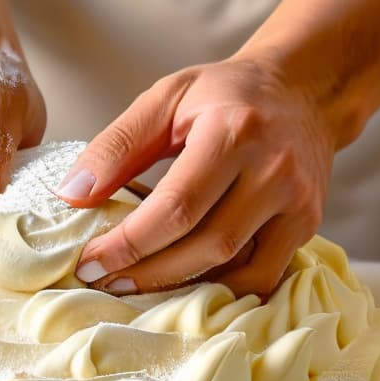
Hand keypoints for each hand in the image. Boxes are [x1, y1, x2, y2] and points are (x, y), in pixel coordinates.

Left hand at [56, 56, 335, 297]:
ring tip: (137, 287)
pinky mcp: (307, 225)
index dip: (129, 243)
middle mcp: (274, 171)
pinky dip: (222, 289)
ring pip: (237, 271)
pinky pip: (263, 276)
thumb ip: (117, 144)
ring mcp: (298, 203)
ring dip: (182, 289)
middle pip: (207, 245)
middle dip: (148, 272)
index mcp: (233, 132)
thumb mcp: (165, 98)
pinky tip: (185, 285)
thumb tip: (72, 194)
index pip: (176, 207)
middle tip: (104, 281)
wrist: (303, 90)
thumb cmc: (225, 93)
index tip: (88, 262)